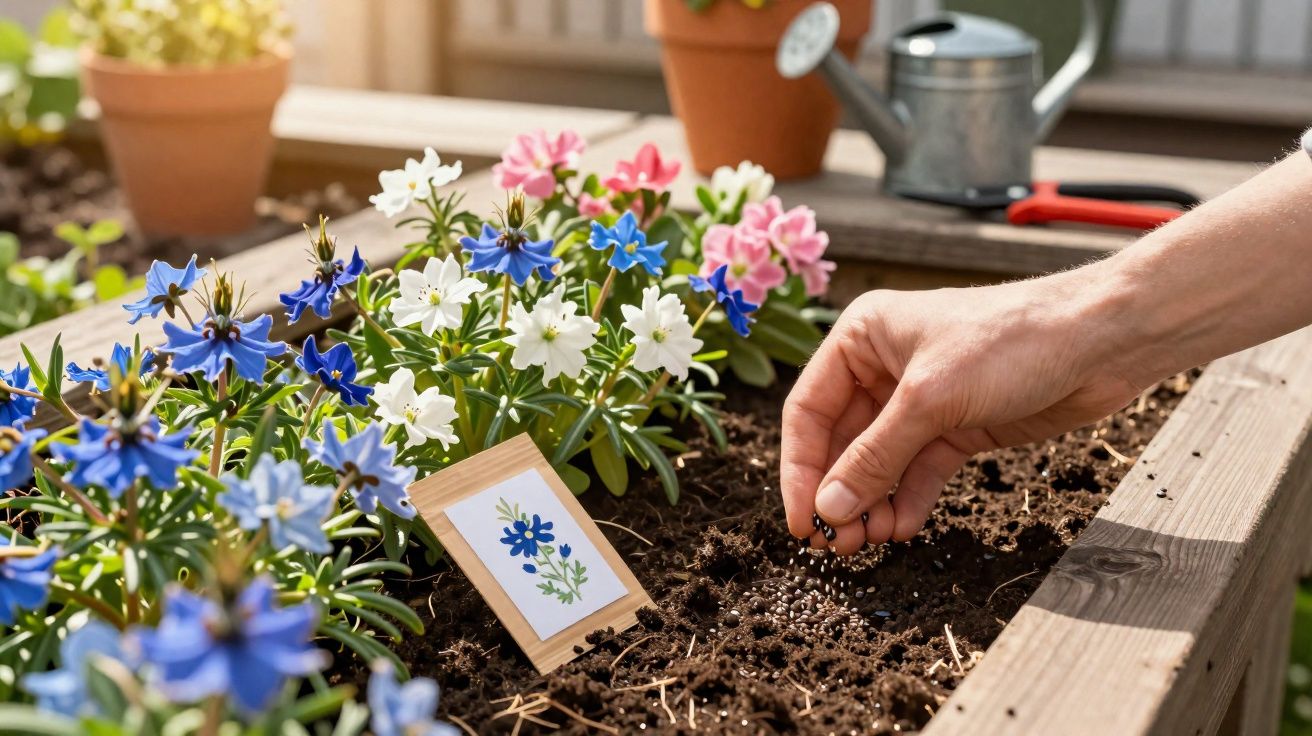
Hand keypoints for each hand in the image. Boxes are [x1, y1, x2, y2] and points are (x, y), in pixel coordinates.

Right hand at [780, 272, 1146, 554]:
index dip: (800, 469)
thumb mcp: (930, 400)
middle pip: (840, 442)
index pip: (808, 411)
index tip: (800, 520)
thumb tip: (829, 509)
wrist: (1100, 340)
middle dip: (838, 493)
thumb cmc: (1012, 340)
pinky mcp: (956, 426)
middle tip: (835, 542)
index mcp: (860, 338)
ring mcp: (921, 399)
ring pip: (878, 462)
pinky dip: (907, 500)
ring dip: (870, 503)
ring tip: (869, 541)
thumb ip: (875, 458)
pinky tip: (902, 527)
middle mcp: (883, 366)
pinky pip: (917, 470)